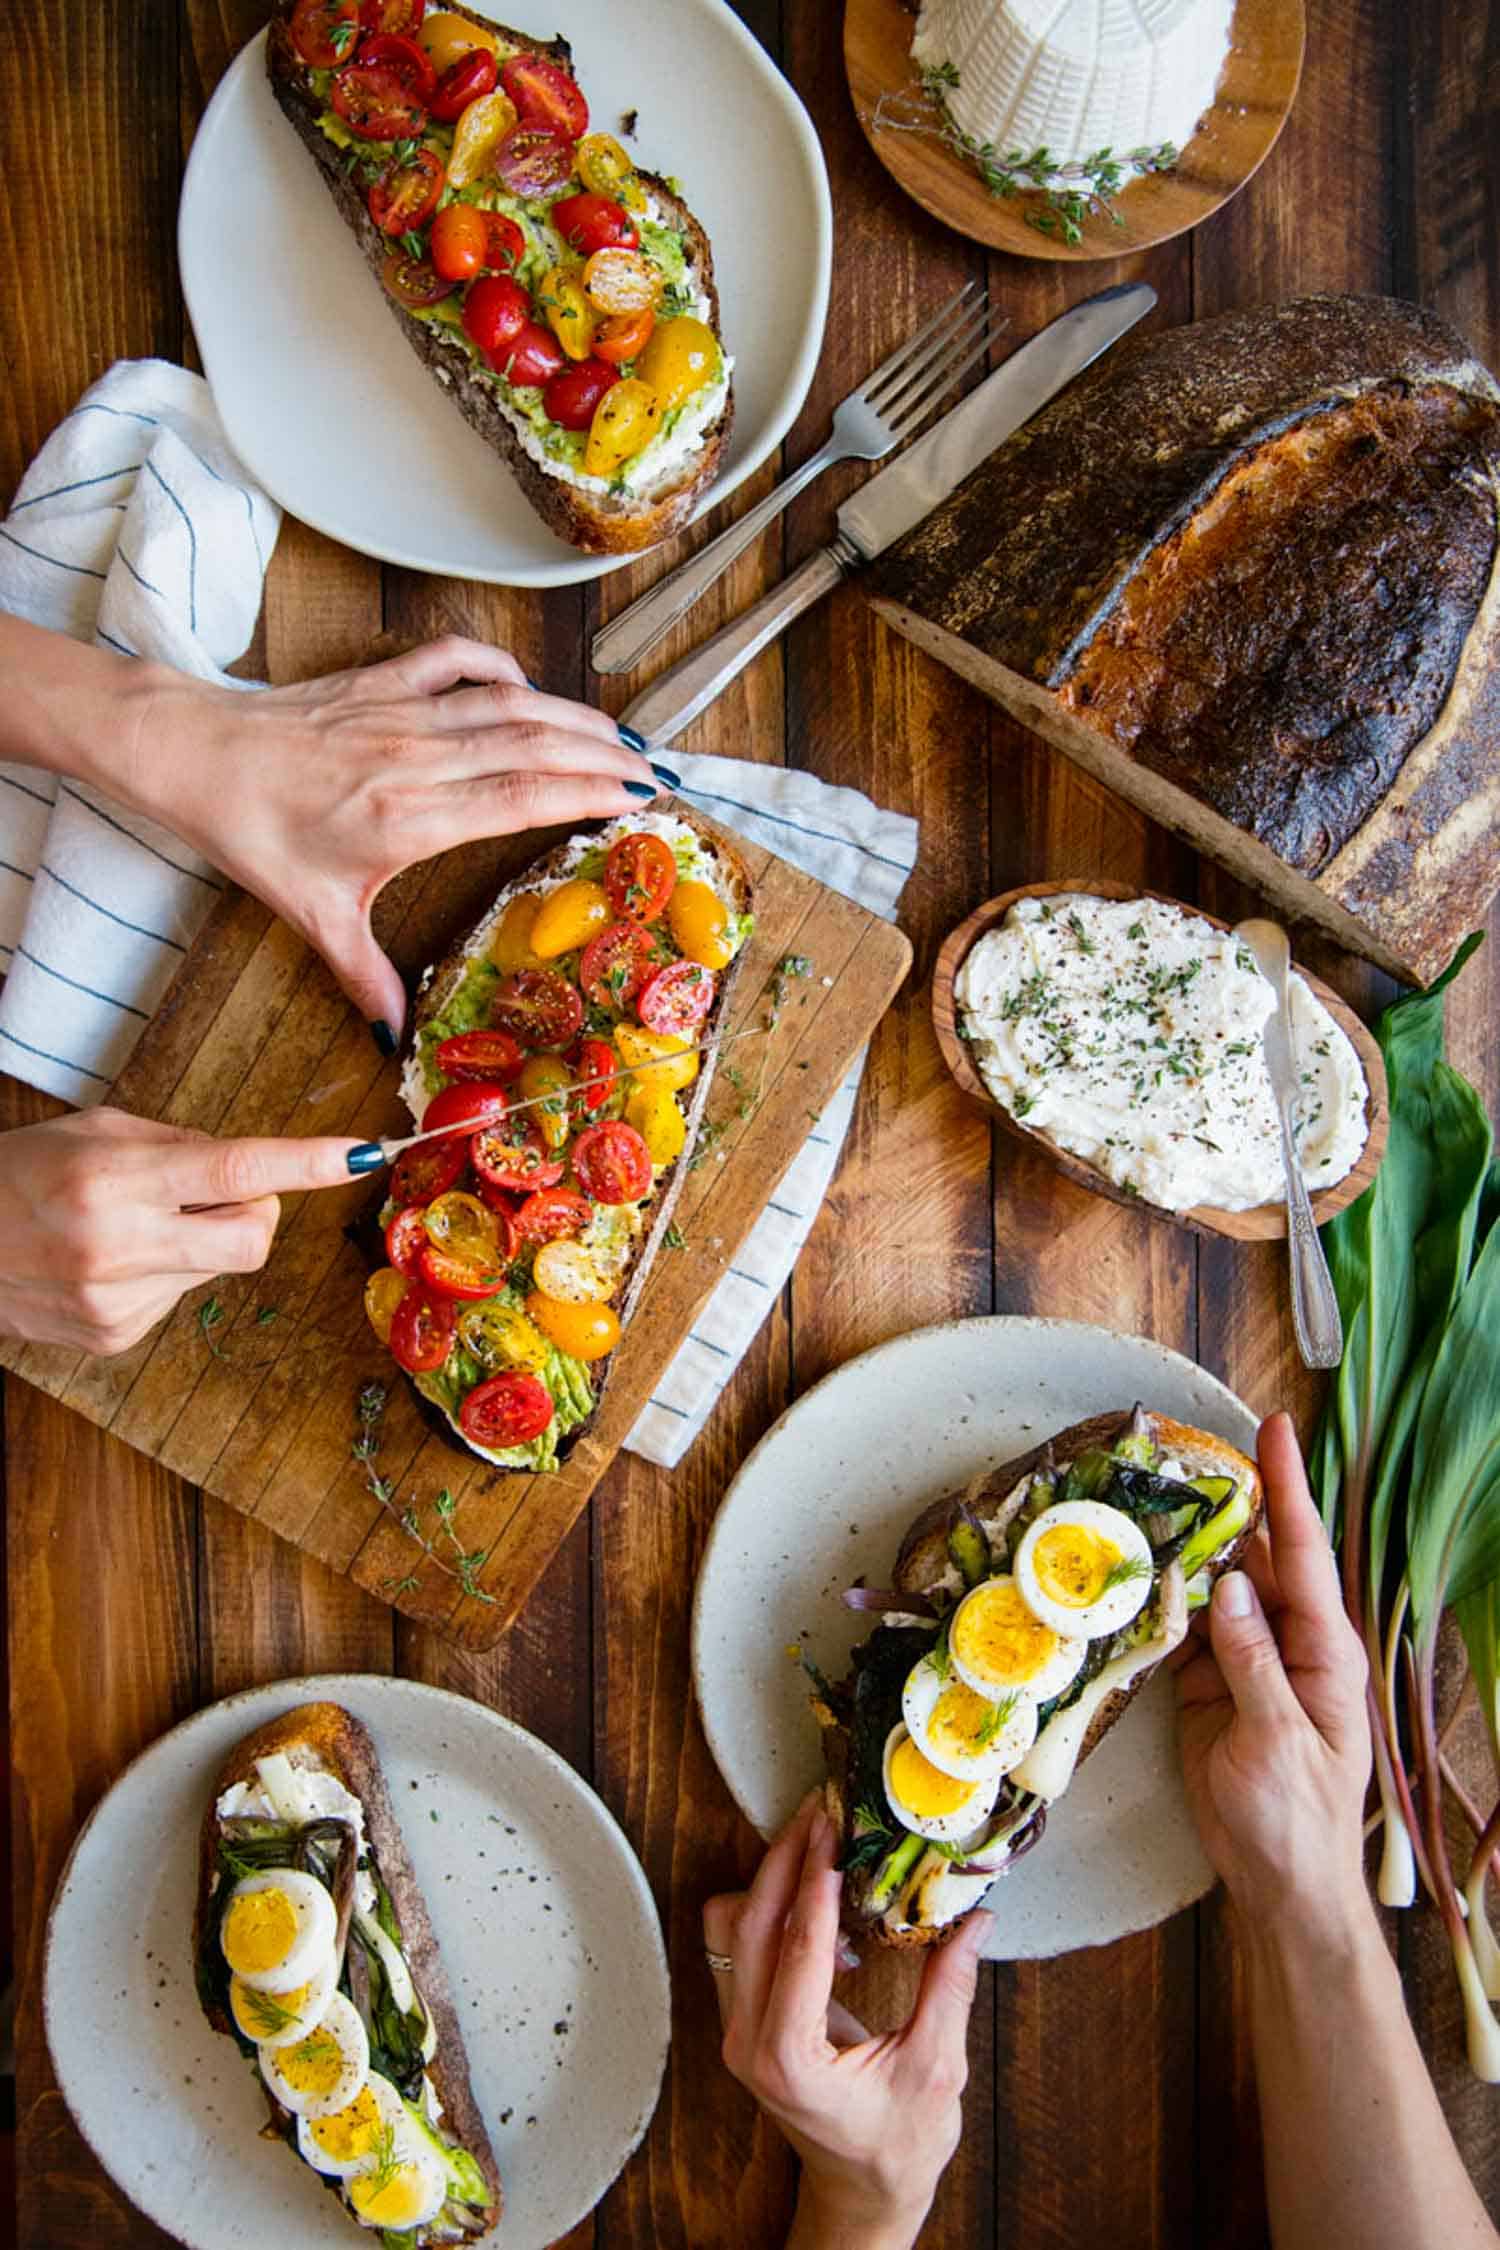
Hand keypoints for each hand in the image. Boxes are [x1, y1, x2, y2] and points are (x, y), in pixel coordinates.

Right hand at [0, 1109, 359, 1352]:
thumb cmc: (23, 1173)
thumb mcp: (97, 1132)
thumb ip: (180, 1147)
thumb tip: (253, 1171)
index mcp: (115, 1178)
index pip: (235, 1170)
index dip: (305, 1163)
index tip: (357, 1155)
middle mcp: (120, 1244)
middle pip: (252, 1239)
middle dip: (257, 1213)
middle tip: (217, 1194)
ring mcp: (117, 1300)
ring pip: (218, 1269)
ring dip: (197, 1242)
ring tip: (130, 1226)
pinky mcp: (113, 1336)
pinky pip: (180, 1298)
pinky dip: (164, 1274)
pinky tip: (111, 1261)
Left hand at [118, 637, 667, 1038]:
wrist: (196, 756)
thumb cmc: (255, 833)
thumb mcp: (314, 915)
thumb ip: (365, 976)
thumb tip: (394, 1040)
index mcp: (411, 816)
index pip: (525, 796)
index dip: (590, 791)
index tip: (638, 799)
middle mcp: (419, 757)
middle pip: (535, 743)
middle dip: (603, 753)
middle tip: (652, 770)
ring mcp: (402, 712)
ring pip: (509, 701)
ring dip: (571, 713)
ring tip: (618, 734)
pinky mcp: (381, 681)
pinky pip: (457, 661)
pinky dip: (501, 667)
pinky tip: (526, 687)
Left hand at [705, 1793, 988, 2249]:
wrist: (861, 2194)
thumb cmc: (896, 2147)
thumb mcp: (934, 2070)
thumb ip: (950, 1989)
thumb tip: (975, 1920)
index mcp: (790, 2059)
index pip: (797, 1947)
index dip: (816, 1882)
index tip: (833, 1831)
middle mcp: (748, 2042)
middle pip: (748, 1922)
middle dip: (785, 1860)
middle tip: (822, 1813)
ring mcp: (737, 2033)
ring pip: (732, 1928)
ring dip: (772, 1882)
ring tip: (823, 1854)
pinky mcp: (743, 2022)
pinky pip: (740, 1946)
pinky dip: (772, 1911)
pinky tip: (825, 1911)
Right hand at [1174, 1411, 1371, 1938]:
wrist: (1278, 1886)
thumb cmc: (1295, 1821)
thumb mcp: (1277, 1740)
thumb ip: (1252, 1661)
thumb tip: (1230, 1588)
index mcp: (1323, 1652)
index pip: (1303, 1554)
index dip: (1287, 1490)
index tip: (1275, 1429)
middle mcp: (1288, 1645)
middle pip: (1257, 1560)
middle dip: (1228, 1504)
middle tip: (1189, 1450)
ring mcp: (1248, 1664)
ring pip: (1216, 1590)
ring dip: (1188, 1549)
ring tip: (1152, 1495)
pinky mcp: (1212, 1689)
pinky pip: (1185, 1632)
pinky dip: (1160, 1603)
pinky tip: (1134, 1572)